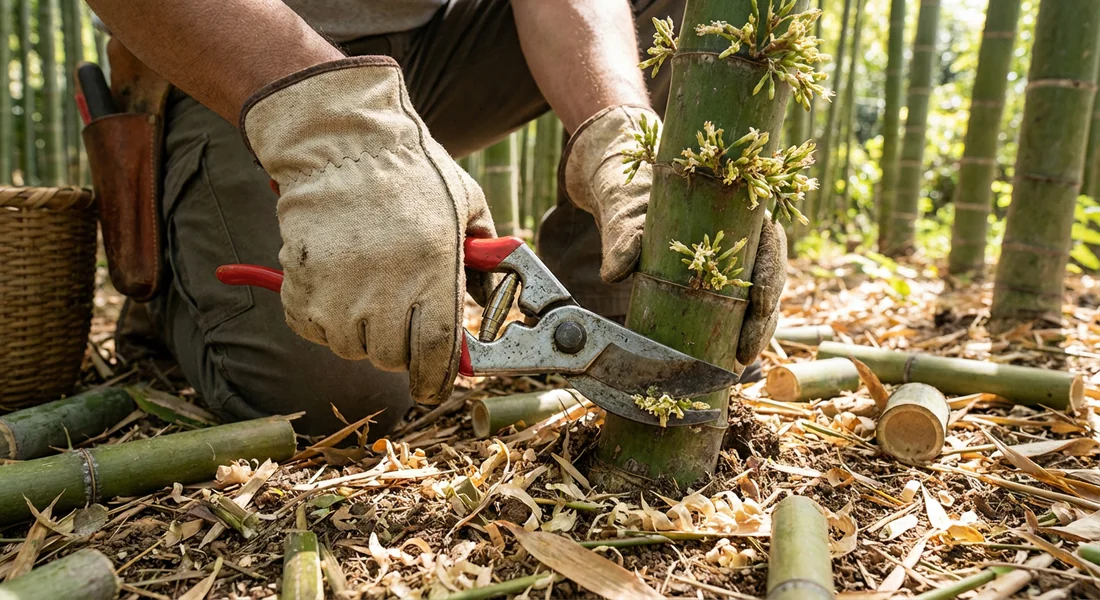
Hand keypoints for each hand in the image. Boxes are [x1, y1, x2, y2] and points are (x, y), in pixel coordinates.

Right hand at [241, 57, 494, 403]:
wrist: (342, 142)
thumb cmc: (410, 171)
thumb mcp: (466, 207)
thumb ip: (485, 260)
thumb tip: (495, 303)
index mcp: (434, 272)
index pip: (437, 354)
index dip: (438, 378)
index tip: (436, 382)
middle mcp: (386, 290)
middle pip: (391, 358)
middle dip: (400, 347)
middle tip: (401, 317)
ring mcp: (339, 292)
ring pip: (350, 347)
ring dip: (360, 331)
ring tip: (367, 290)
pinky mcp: (301, 285)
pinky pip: (312, 327)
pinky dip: (323, 316)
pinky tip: (336, 283)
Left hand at [561, 104, 785, 366]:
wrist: (621, 183)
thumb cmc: (631, 187)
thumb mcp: (625, 203)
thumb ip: (622, 233)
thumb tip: (614, 272)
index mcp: (735, 206)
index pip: (770, 242)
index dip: (771, 275)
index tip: (760, 305)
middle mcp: (742, 233)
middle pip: (771, 279)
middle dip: (764, 320)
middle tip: (745, 353)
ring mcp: (732, 257)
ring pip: (760, 298)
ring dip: (755, 332)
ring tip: (741, 363)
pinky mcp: (716, 278)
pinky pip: (737, 307)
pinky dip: (738, 331)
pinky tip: (731, 359)